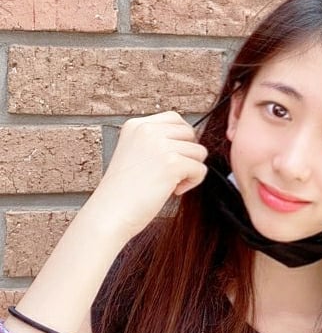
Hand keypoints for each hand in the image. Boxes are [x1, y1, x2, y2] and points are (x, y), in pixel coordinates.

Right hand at [85, 111, 207, 240]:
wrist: (109, 214)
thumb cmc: (123, 192)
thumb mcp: (134, 154)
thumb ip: (157, 143)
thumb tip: (190, 141)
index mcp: (136, 125)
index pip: (175, 119)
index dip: (181, 139)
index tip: (171, 158)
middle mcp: (147, 130)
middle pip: (190, 133)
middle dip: (187, 155)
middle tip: (170, 174)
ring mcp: (160, 145)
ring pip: (198, 151)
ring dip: (190, 170)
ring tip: (170, 184)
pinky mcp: (172, 163)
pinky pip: (200, 169)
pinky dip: (193, 182)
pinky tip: (174, 191)